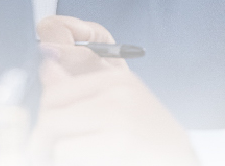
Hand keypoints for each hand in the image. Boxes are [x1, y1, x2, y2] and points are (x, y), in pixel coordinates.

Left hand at [31, 15, 195, 165]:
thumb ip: (82, 89)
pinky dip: (73, 161)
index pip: (57, 87)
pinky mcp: (119, 144)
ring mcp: (119, 118)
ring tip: (84, 154)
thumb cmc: (151, 143)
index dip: (46, 111)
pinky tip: (95, 160)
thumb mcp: (121, 107)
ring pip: (57, 133)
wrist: (181, 162)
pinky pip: (67, 152)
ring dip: (61, 152)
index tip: (43, 130)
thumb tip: (46, 67)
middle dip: (45, 134)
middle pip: (51, 109)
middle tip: (46, 150)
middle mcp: (118, 93)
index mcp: (117, 79)